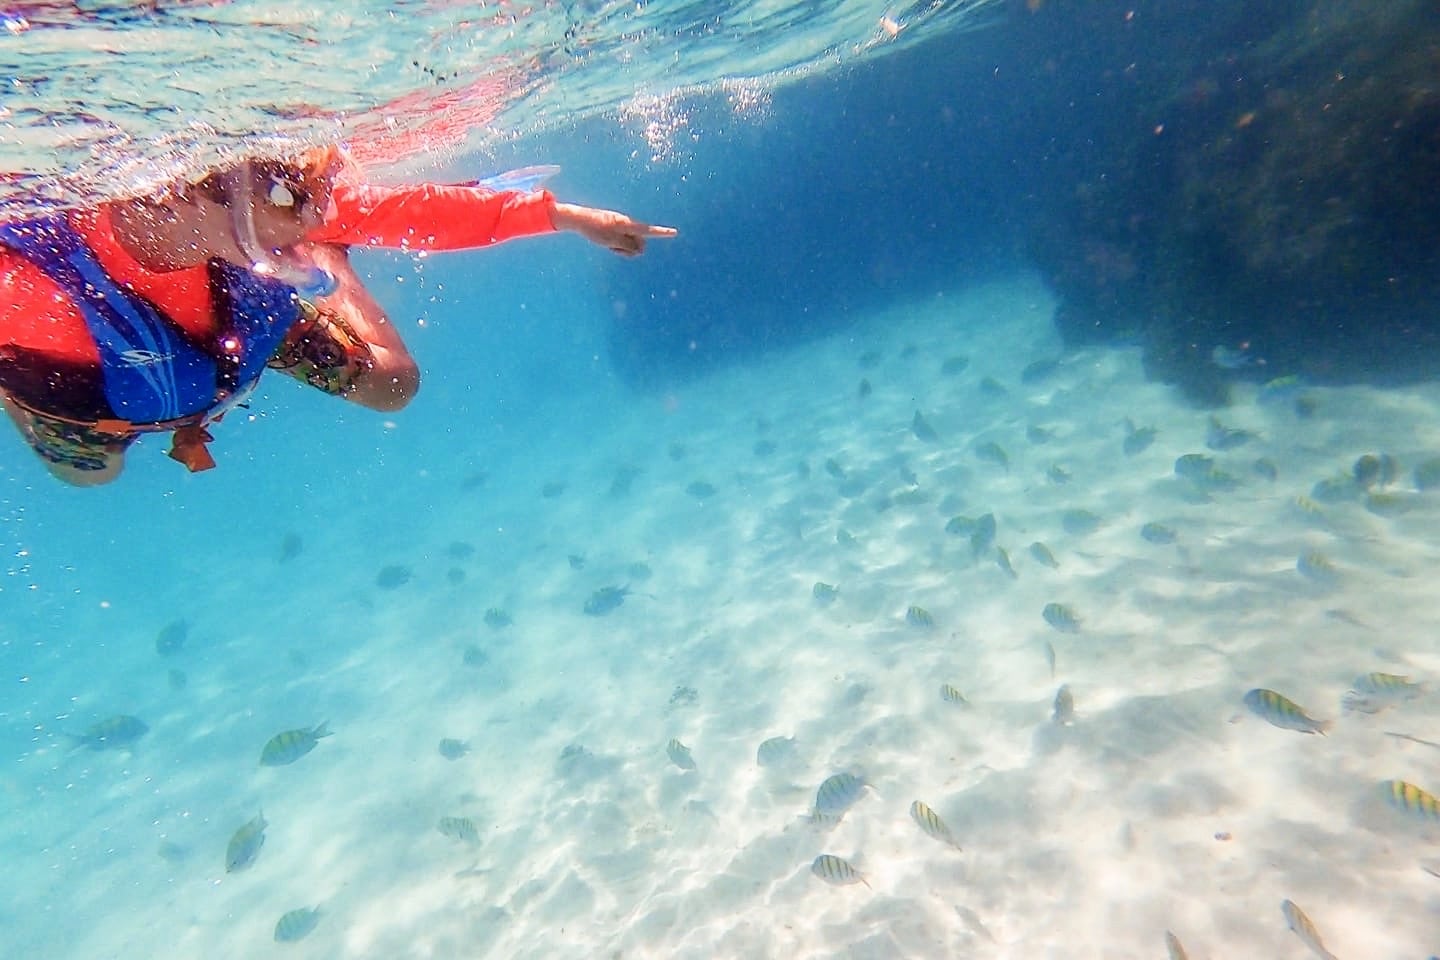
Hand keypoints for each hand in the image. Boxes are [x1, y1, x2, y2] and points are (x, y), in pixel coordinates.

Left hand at [549, 202, 677, 256]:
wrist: (579, 219)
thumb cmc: (595, 230)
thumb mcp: (612, 242)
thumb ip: (629, 247)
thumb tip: (641, 249)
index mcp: (628, 225)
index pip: (648, 231)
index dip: (662, 233)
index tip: (675, 232)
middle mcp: (627, 224)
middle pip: (638, 243)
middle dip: (629, 249)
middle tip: (612, 247)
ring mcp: (621, 226)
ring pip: (629, 244)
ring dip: (620, 249)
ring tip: (606, 243)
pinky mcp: (616, 228)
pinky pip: (621, 241)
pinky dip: (615, 245)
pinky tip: (603, 241)